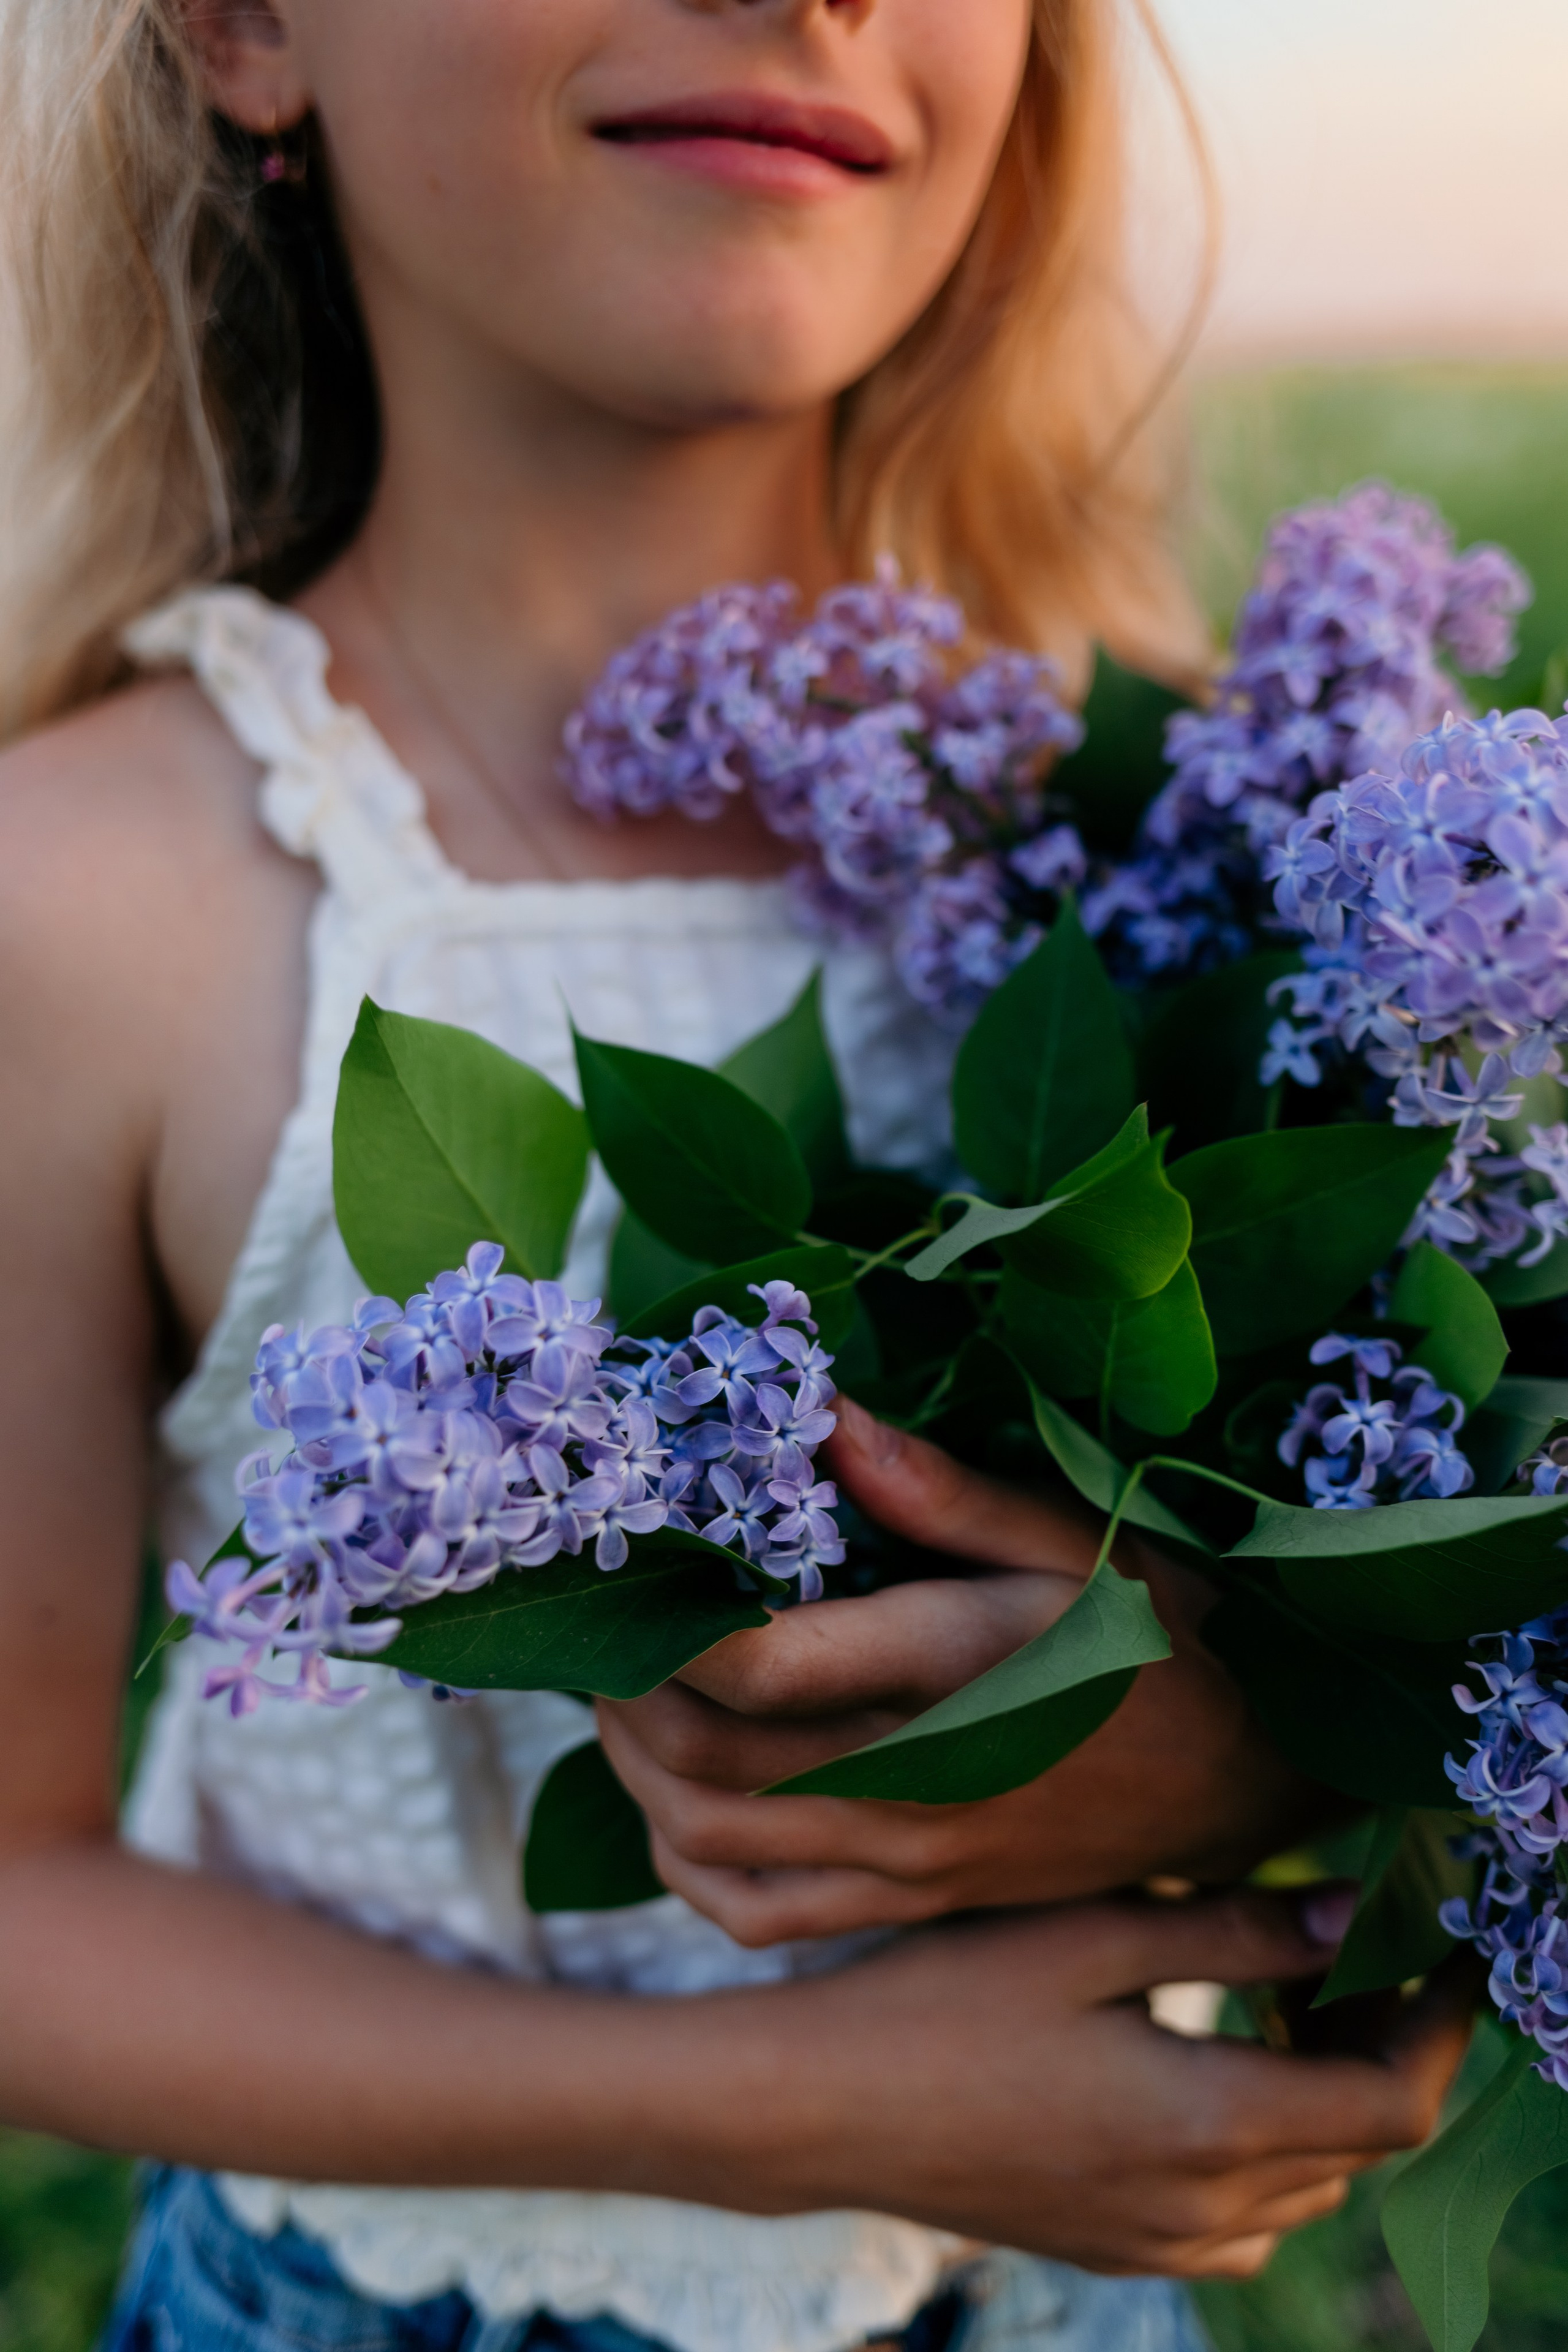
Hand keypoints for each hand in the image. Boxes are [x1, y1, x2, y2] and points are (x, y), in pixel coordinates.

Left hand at [599, 1400, 1320, 1943]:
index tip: (629, 1564)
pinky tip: (676, 1803)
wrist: (1251, 1776)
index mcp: (953, 1671)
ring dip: (637, 1771)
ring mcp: (913, 1859)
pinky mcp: (917, 1902)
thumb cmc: (1165, 1633)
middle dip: (626, 1691)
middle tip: (603, 1624)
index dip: (664, 1626)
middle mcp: (919, 1782)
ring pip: (712, 1842)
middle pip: (707, 1760)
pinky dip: (689, 1868)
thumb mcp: (1080, 1534)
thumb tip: (825, 1415)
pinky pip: (762, 1916)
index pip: (758, 1669)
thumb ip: (942, 1491)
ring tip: (622, 1696)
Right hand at [752, 1885, 1472, 2277]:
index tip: (1447, 1950)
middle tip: (1367, 1948)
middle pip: (1360, 2145)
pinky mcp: (1114, 2246)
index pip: (1394, 2102)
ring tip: (1294, 2001)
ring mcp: (1155, 2240)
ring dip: (1328, 2100)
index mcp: (1206, 2125)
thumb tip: (1347, 1917)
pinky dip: (1268, 2150)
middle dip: (1388, 2047)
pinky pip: (1244, 2218)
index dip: (1440, 2024)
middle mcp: (1199, 2206)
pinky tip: (1219, 2072)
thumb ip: (1231, 1932)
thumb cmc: (943, 1999)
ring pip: (1308, 2185)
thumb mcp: (1090, 1935)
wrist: (821, 2107)